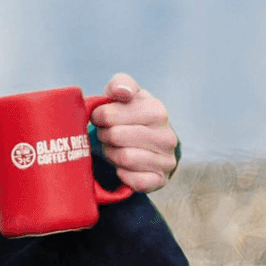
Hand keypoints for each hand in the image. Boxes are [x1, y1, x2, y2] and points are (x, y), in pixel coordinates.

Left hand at [91, 72, 178, 192]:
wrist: (150, 142)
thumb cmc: (130, 114)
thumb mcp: (126, 94)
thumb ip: (120, 84)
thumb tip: (122, 93)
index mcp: (157, 111)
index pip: (108, 115)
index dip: (98, 117)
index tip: (101, 117)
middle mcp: (167, 136)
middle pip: (115, 137)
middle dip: (105, 136)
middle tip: (108, 134)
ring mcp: (166, 160)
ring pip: (124, 159)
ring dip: (112, 154)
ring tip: (115, 147)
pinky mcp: (160, 180)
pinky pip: (134, 180)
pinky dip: (123, 174)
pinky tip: (123, 166)